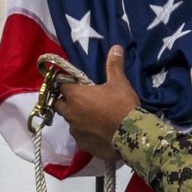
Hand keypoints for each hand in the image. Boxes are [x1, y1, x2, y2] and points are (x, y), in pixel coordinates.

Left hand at [55, 46, 139, 161]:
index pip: (61, 87)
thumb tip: (115, 47)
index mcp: (75, 96)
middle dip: (67, 102)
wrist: (132, 135)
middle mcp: (70, 113)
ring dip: (77, 118)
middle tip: (82, 100)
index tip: (76, 85)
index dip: (67, 85)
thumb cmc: (122, 105)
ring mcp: (75, 131)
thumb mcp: (119, 82)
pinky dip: (86, 133)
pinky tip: (98, 132)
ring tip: (93, 118)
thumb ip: (113, 65)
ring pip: (70, 122)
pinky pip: (80, 136)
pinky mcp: (82, 145)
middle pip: (59, 105)